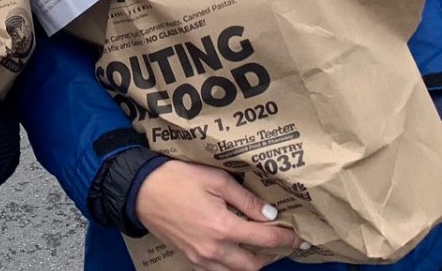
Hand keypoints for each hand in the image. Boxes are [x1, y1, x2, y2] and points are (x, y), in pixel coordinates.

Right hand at [134, 160, 297, 270]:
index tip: (300, 237)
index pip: (265, 239)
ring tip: (261, 247)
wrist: (141, 191)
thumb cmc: (177, 179)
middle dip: (272, 256)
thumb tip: (271, 215)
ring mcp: (200, 258)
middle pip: (253, 265)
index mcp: (223, 227)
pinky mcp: (190, 259)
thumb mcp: (216, 180)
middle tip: (283, 242)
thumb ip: (246, 199)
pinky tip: (235, 250)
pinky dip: (231, 265)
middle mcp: (213, 249)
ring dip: (252, 263)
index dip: (287, 239)